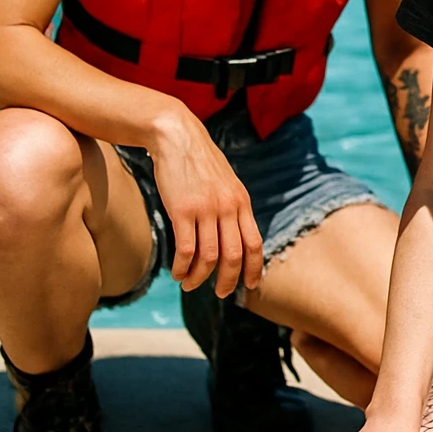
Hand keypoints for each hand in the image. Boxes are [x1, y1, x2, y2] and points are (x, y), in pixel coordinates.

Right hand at [146, 104, 262, 297]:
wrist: (178, 137)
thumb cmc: (200, 162)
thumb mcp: (226, 183)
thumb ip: (233, 207)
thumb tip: (234, 235)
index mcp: (242, 202)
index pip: (255, 243)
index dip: (255, 268)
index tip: (250, 286)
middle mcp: (229, 207)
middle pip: (235, 255)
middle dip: (228, 280)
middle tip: (220, 294)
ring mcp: (206, 209)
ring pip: (209, 256)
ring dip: (200, 277)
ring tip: (189, 285)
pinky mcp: (182, 210)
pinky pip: (186, 249)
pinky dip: (182, 267)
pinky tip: (177, 272)